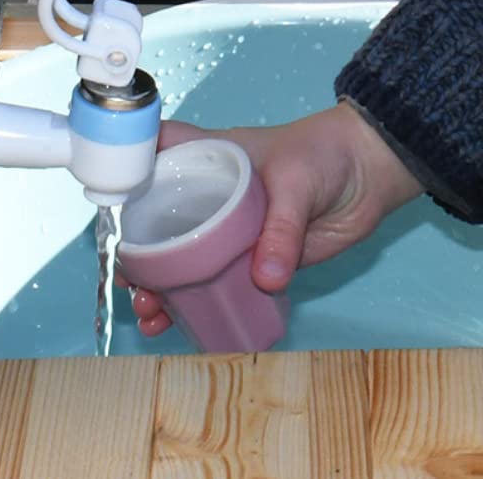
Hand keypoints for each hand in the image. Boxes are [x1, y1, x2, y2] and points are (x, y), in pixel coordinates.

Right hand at [118, 104, 421, 336]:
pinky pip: (215, 285)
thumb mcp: (297, 183)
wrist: (370, 174)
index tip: (112, 209)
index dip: (129, 175)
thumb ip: (281, 230)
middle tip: (133, 284)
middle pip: (160, 221)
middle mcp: (212, 193)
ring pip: (183, 260)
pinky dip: (196, 306)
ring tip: (150, 315)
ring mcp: (230, 229)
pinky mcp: (252, 259)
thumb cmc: (326, 155)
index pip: (158, 155)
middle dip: (138, 253)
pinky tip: (177, 327)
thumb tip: (265, 279)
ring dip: (161, 288)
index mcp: (212, 157)